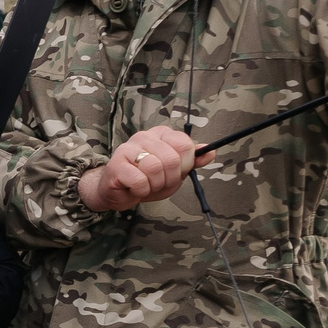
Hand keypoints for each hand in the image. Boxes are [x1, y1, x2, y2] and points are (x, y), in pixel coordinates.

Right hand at [79, 126, 204, 211]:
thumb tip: (211, 151)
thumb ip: (192, 161)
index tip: (176, 172)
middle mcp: (144, 137)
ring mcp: (128, 149)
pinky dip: (141, 190)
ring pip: (155, 168)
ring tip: (147, 185)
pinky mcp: (116, 165)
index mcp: (161, 135)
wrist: (118, 192)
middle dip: (170, 178)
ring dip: (155, 185)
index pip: (185, 144)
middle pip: (172, 159)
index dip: (185, 164)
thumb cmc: (146, 179)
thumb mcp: (174, 171)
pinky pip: (140, 181)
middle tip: (159, 182)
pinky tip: (135, 188)